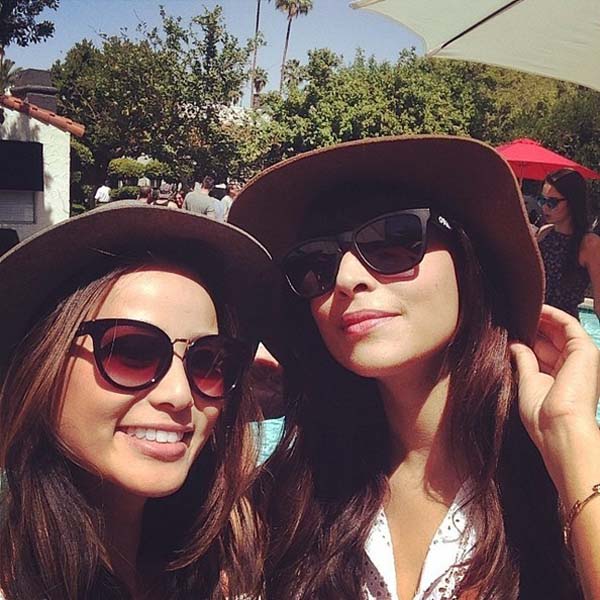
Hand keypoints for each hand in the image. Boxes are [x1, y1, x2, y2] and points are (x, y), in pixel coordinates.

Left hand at [510, 304, 599, 453]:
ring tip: (521, 309)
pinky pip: (569, 324)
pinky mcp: (586, 350)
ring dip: (542, 319)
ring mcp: (580, 359)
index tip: (509, 331)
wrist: (559, 426)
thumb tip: (516, 344)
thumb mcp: (527, 383)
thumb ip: (524, 361)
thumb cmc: (543, 415)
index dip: (527, 340)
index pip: (542, 353)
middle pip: (551, 340)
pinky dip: (553, 315)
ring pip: (560, 330)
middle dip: (533, 328)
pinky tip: (537, 309)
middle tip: (512, 317)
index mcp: (557, 380)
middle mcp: (571, 369)